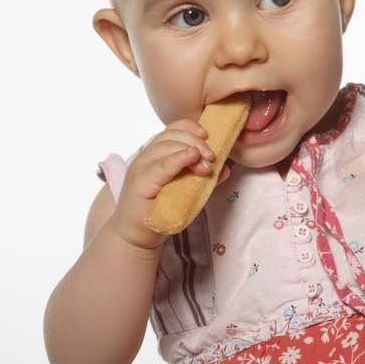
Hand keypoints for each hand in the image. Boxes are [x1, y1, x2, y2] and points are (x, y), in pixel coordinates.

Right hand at [110, 119, 229, 250]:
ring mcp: (140, 169)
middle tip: (212, 155)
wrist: (138, 236)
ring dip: (190, 149)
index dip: (190, 127)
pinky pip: (160, 166)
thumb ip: (203, 177)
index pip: (171, 130)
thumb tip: (225, 168)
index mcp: (156, 154)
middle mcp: (146, 157)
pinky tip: (191, 157)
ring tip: (207, 163)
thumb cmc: (163, 210)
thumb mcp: (188, 190)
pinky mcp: (139, 184)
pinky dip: (177, 158)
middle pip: (170, 135)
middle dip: (195, 141)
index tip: (208, 134)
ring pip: (164, 146)